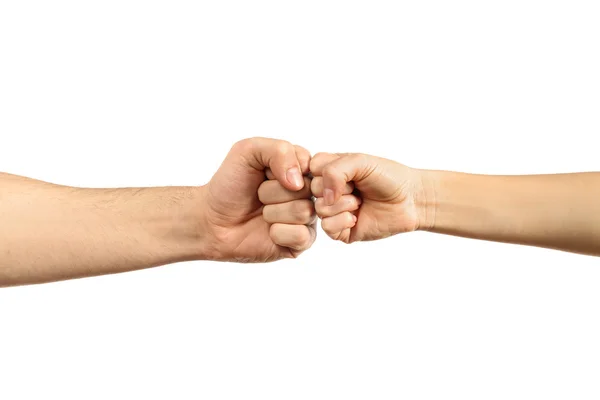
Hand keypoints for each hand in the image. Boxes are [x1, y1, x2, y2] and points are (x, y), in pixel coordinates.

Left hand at [201, 137, 315, 261]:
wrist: (212, 219)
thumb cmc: (231, 183)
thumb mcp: (248, 151)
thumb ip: (279, 151)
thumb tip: (298, 182)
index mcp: (300, 167)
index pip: (314, 164)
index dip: (287, 169)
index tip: (266, 173)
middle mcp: (308, 192)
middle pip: (307, 188)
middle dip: (273, 191)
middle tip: (259, 194)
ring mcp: (306, 218)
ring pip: (303, 211)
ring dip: (273, 212)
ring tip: (261, 212)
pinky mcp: (301, 242)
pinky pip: (301, 236)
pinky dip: (278, 233)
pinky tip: (268, 231)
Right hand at [310, 153, 427, 242]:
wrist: (410, 200)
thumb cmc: (388, 177)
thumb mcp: (360, 161)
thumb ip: (335, 170)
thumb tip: (324, 197)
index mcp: (331, 170)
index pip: (310, 168)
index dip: (327, 172)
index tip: (348, 173)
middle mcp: (329, 190)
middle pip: (313, 190)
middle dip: (338, 189)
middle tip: (357, 189)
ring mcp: (333, 211)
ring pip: (319, 209)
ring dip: (343, 205)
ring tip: (359, 202)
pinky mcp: (340, 230)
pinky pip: (327, 227)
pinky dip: (342, 221)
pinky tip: (356, 217)